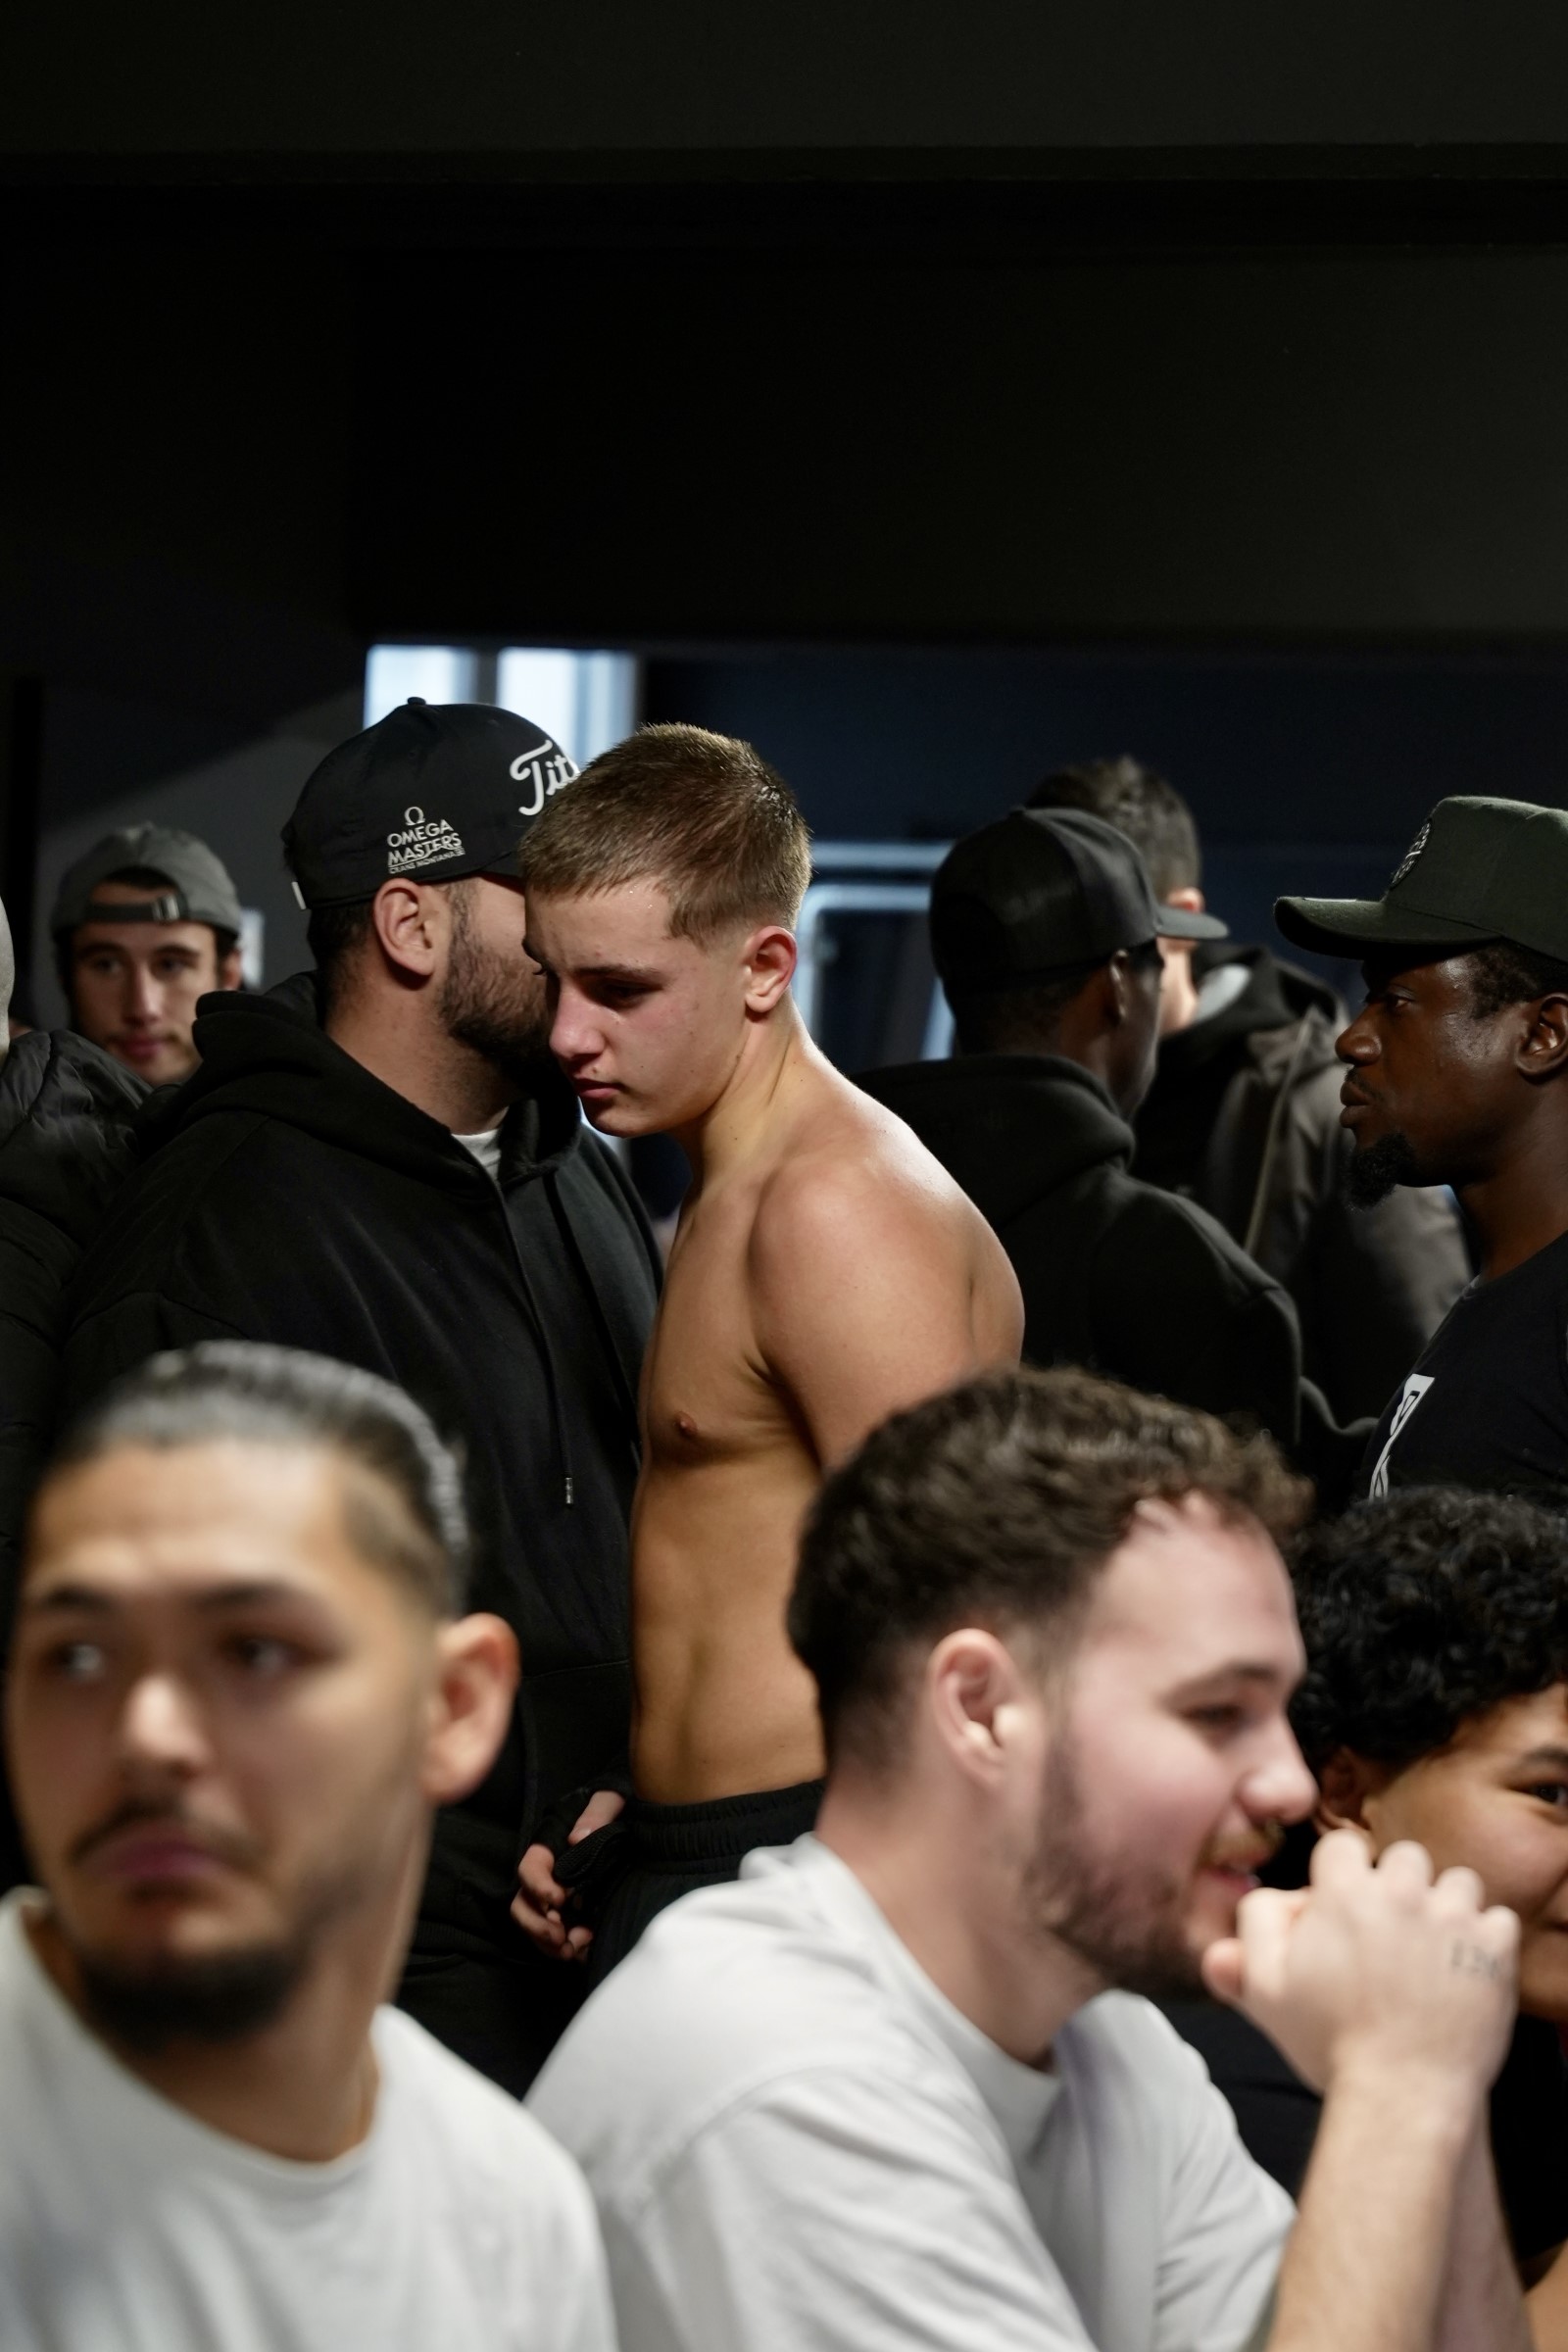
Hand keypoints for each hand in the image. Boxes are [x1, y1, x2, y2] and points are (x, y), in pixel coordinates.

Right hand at [511, 1787, 626, 1958]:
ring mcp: (561, 1901)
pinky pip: (561, 1941)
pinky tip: (587, 1949)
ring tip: (572, 1950)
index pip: (530, 1868)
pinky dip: (570, 1950)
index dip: (537, 1886)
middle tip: (560, 1936)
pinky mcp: (577, 1917)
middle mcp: (550, 1878)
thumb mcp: (612, 1800)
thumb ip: (598, 1812)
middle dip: (536, 1926)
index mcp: (552, 1849)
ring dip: (549, 1944)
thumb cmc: (620, 1808)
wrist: (649, 1825)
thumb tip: (577, 1839)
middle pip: (523, 1905)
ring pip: (537, 1928)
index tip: (558, 1900)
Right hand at [1202, 1828, 1517, 2100]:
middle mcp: (1402, 1892)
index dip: (1341, 1876)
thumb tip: (1264, 1899)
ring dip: (1445, 1908)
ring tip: (1432, 1951)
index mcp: (1344, 1893)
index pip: (1343, 1846)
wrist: (1403, 2097)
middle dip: (1398, 1886)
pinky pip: (1499, 1919)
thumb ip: (1254, 1931)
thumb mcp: (1265, 1989)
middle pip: (1404, 1857)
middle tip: (1390, 1934)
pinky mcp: (1495, 1950)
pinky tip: (1465, 1970)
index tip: (1345, 1912)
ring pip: (1456, 1883)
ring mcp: (1453, 1918)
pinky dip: (1485, 1940)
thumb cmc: (1331, 2044)